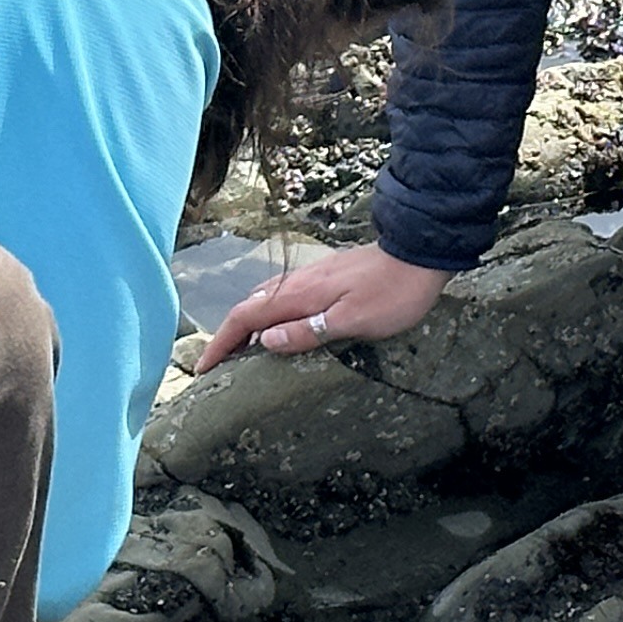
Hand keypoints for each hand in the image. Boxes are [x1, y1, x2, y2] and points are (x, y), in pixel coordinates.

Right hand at [196, 244, 448, 368]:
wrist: (419, 253)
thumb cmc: (392, 293)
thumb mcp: (352, 321)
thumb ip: (308, 331)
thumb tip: (266, 342)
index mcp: (298, 295)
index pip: (245, 319)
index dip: (221, 344)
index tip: (204, 368)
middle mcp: (297, 282)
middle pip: (249, 308)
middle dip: (227, 337)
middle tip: (216, 366)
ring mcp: (311, 275)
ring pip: (265, 300)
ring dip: (247, 325)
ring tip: (241, 351)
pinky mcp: (325, 275)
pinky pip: (282, 296)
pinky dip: (267, 314)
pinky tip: (279, 326)